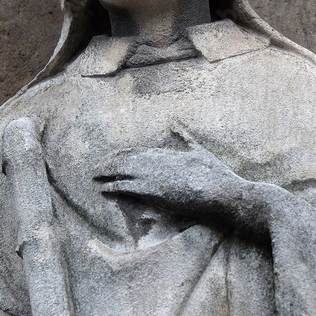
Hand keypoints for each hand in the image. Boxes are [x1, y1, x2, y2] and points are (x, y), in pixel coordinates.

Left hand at [96, 127, 244, 225]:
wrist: (221, 191)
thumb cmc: (214, 172)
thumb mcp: (198, 150)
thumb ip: (184, 137)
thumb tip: (175, 124)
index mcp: (165, 152)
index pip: (136, 151)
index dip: (121, 154)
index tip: (111, 156)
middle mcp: (156, 161)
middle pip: (125, 159)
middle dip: (108, 163)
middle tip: (95, 167)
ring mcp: (153, 176)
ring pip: (121, 171)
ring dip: (106, 173)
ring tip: (94, 176)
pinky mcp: (153, 191)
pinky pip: (126, 187)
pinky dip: (112, 187)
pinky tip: (103, 188)